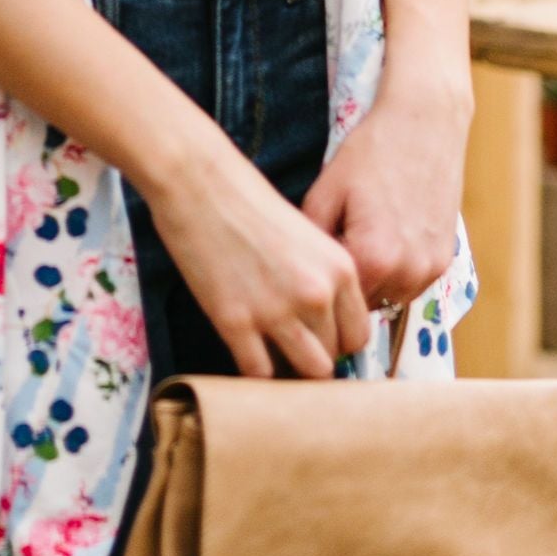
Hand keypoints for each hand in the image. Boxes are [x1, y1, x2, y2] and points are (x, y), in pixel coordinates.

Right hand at [146, 124, 370, 379]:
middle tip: (288, 347)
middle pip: (332, 358)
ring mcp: (276, 311)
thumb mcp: (306, 236)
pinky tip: (244, 354)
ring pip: (305, 372)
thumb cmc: (246, 200)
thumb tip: (321, 322)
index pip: (358, 335)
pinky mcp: (235, 321)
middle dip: (311, 357)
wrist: (199, 182)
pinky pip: (258, 373)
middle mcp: (316, 294)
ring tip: (270, 356)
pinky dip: (254, 373)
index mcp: (339, 269)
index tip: (318, 341)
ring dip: (289, 371)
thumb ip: (321, 277)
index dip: (336, 343)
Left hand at [299, 76, 469, 313]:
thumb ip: (311, 240)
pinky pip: (410, 284)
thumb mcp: (326, 191)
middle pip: (362, 305)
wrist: (425, 123)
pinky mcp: (446, 259)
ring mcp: (432, 269)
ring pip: (389, 298)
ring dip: (371, 284)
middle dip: (343, 289)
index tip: (305, 273)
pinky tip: (381, 239)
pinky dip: (394, 274)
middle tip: (328, 257)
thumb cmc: (371, 152)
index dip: (317, 286)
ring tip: (355, 243)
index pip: (334, 300)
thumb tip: (298, 272)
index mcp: (374, 258)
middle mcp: (408, 272)